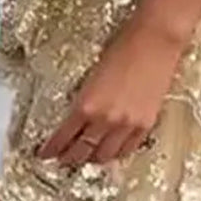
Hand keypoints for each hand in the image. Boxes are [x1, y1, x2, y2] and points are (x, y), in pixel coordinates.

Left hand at [37, 16, 184, 166]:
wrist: (154, 40)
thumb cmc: (124, 46)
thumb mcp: (92, 74)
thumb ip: (84, 99)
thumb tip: (76, 116)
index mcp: (86, 104)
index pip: (62, 137)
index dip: (51, 149)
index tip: (45, 153)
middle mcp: (105, 119)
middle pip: (82, 151)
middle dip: (69, 158)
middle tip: (62, 159)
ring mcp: (127, 125)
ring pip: (105, 155)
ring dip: (92, 159)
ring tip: (86, 158)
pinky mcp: (145, 124)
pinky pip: (127, 149)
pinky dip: (116, 154)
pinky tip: (111, 152)